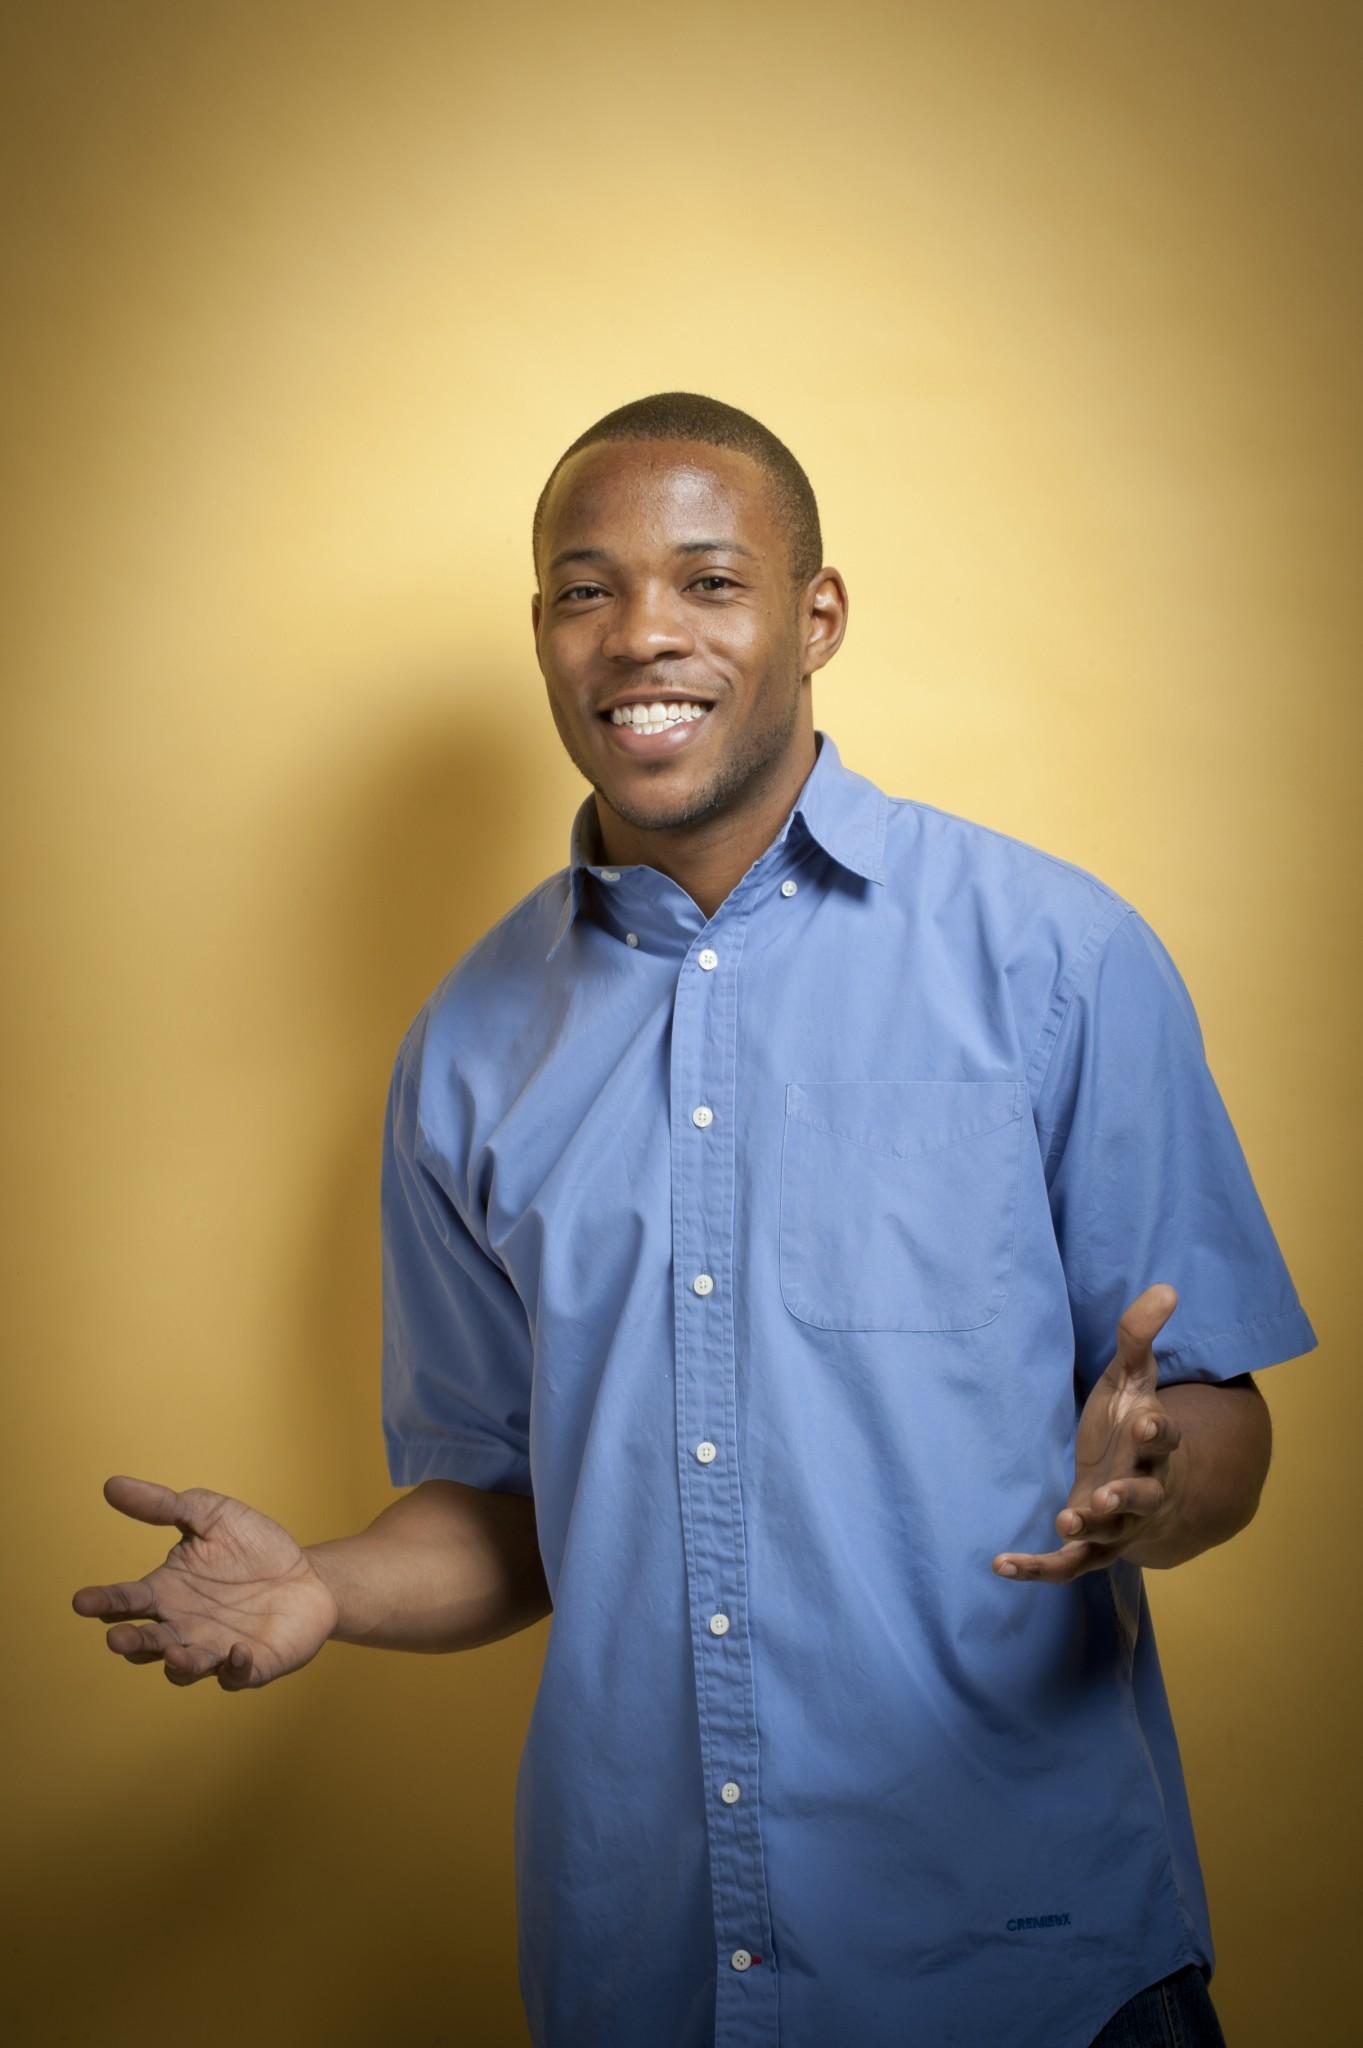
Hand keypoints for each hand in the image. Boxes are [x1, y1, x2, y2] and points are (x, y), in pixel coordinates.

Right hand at [71, 1476, 339, 1689]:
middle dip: (130, 1642)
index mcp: (166, 1593)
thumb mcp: (210, 1516)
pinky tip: (236, 1652)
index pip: (126, 1602)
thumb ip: (164, 1505)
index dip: (103, 1602)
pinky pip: (237, 1675)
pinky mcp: (251, 1665)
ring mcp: (214, 1650)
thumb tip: (111, 1484)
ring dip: (178, 1662)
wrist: (306, 1574)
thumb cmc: (252, 1546)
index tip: (82, 1600)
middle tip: (117, 1637)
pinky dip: (234, 1669)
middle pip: (145, 1643)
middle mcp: (182, 1628)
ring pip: (184, 1667)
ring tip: (174, 1651)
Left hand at [992, 1284, 1183, 1583]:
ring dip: (1087, 1531)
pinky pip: (1066, 1566)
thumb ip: (1140, 1337)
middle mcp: (1144, 1491)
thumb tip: (1166, 1286)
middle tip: (1106, 1494)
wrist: (1140, 1482)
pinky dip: (1036, 1569)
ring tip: (1064, 1520)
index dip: (1158, 1431)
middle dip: (1126, 1498)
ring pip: (1109, 1536)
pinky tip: (999, 1565)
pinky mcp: (1090, 1546)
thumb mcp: (1133, 1378)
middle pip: (1143, 1499)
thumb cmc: (1132, 1425)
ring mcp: (1118, 1525)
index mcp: (1157, 1449)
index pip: (1165, 1441)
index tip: (1148, 1419)